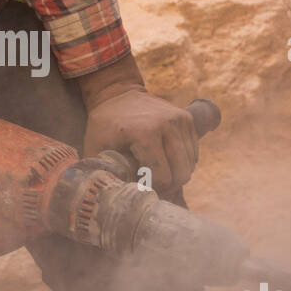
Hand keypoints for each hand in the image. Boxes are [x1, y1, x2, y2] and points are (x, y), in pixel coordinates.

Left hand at [78, 53, 197, 193]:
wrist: (117, 94)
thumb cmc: (104, 125)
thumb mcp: (96, 148)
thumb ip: (105, 173)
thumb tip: (115, 197)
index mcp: (144, 133)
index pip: (162, 176)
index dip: (152, 188)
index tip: (140, 186)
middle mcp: (167, 124)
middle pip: (180, 172)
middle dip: (168, 185)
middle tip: (152, 184)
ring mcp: (179, 119)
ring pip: (190, 164)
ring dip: (176, 174)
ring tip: (158, 172)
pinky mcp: (186, 118)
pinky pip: (193, 152)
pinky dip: (182, 162)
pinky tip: (167, 161)